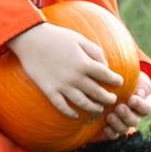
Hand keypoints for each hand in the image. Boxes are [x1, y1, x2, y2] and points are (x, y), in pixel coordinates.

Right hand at [8, 21, 122, 117]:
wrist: (31, 39)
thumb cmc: (57, 37)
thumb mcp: (80, 40)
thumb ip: (96, 52)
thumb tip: (105, 67)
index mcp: (85, 63)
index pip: (106, 76)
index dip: (116, 80)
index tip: (119, 82)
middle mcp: (76, 77)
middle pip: (97, 93)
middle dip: (108, 98)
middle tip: (112, 100)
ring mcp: (62, 85)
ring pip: (83, 103)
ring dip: (93, 108)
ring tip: (99, 109)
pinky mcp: (49, 90)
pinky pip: (62, 106)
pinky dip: (70, 113)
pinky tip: (76, 115)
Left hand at [104, 71, 150, 136]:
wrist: (115, 86)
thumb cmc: (129, 81)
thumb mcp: (137, 79)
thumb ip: (142, 86)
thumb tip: (140, 93)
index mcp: (144, 105)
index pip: (146, 108)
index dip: (140, 105)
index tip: (131, 99)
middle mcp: (135, 116)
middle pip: (134, 121)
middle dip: (127, 115)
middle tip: (119, 107)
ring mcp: (124, 123)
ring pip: (124, 129)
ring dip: (117, 124)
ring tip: (110, 116)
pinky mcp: (112, 127)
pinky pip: (113, 135)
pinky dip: (110, 133)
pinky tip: (105, 128)